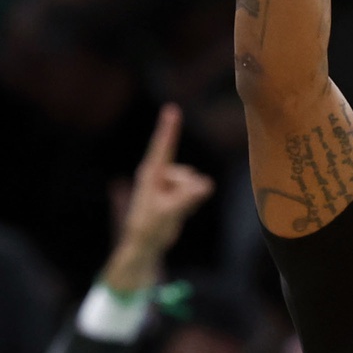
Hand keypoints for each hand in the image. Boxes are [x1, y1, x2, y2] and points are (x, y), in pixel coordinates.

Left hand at [102, 105, 214, 292]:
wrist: (144, 243)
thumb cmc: (150, 227)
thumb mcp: (169, 212)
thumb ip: (188, 197)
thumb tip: (207, 184)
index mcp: (150, 174)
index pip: (163, 146)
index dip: (169, 128)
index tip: (171, 108)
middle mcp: (159, 174)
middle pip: (187, 173)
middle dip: (188, 188)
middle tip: (173, 207)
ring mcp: (167, 183)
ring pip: (192, 182)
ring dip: (189, 197)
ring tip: (173, 212)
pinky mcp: (175, 192)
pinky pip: (193, 191)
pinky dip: (191, 202)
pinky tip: (180, 213)